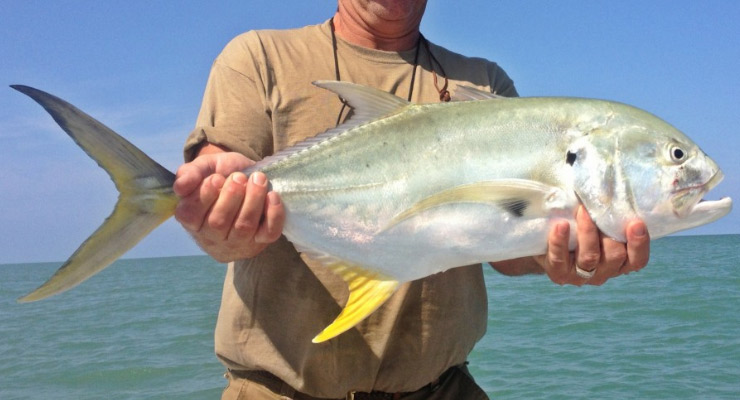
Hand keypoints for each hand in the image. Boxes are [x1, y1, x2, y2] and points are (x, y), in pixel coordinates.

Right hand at [173, 150, 284, 262]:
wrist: (247, 180)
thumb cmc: (221, 175)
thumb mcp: (204, 168)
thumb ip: (190, 173)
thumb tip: (181, 186)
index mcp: (191, 219)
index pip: (190, 215)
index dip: (204, 196)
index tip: (216, 178)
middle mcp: (211, 236)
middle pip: (218, 223)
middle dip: (230, 196)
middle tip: (239, 177)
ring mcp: (237, 242)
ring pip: (244, 227)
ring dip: (253, 200)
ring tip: (258, 179)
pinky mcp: (260, 242)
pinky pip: (268, 233)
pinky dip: (273, 215)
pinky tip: (272, 196)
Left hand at [535, 206, 649, 285]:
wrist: (546, 241)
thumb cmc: (578, 226)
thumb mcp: (597, 220)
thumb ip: (609, 211)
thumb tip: (613, 184)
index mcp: (620, 262)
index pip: (637, 260)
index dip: (639, 244)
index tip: (636, 223)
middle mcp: (604, 272)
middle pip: (614, 256)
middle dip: (609, 232)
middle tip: (601, 209)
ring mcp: (581, 276)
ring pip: (589, 258)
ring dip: (587, 232)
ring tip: (582, 211)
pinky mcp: (559, 274)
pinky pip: (560, 259)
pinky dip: (560, 242)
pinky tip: (560, 225)